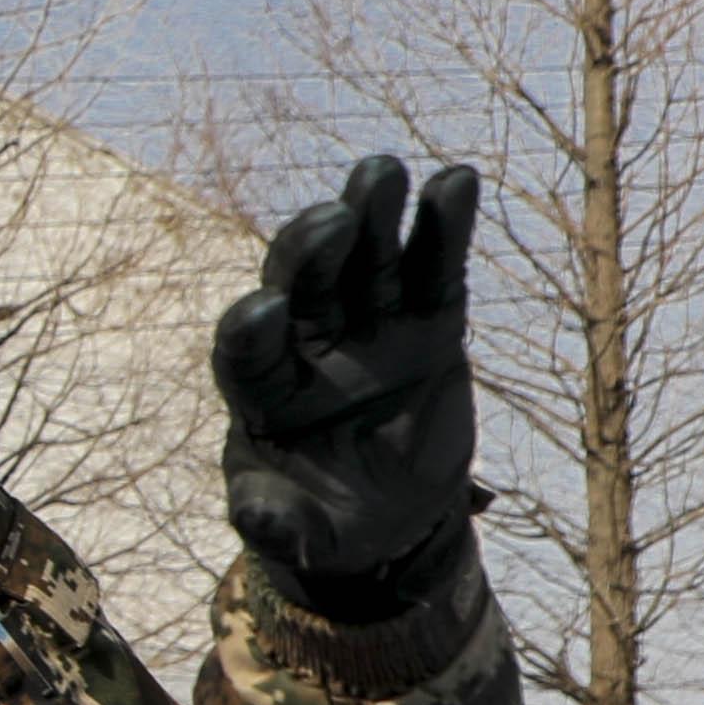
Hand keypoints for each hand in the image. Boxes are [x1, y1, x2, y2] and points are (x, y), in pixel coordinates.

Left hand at [215, 153, 481, 605]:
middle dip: (315, 249)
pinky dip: (444, 226)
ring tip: (383, 171)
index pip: (246, 348)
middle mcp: (309, 344)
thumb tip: (255, 519)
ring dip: (374, 214)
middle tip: (335, 218)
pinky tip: (457, 180)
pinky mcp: (429, 324)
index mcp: (261, 390)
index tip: (264, 310)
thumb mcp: (295, 533)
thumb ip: (274, 524)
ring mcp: (370, 327)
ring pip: (366, 261)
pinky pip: (433, 269)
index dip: (251, 327)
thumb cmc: (321, 519)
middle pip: (305, 284)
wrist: (388, 516)